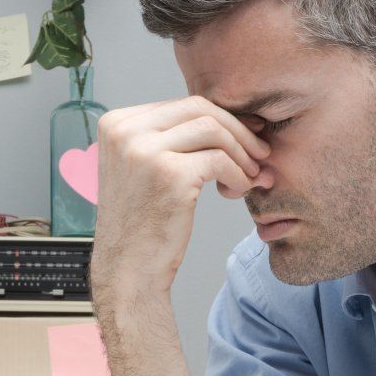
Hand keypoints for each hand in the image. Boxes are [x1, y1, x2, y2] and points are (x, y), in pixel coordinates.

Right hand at [90, 97, 269, 305]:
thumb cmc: (142, 222)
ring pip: (213, 128)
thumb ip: (172, 138)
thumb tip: (230, 115)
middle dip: (237, 130)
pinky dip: (238, 174)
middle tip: (260, 154)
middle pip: (199, 108)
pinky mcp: (169, 173)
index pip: (180, 105)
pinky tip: (237, 191)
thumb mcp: (144, 168)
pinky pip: (220, 159)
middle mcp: (124, 131)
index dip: (221, 119)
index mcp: (115, 124)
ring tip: (250, 176)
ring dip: (241, 152)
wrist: (128, 270)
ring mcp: (144, 150)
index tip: (245, 139)